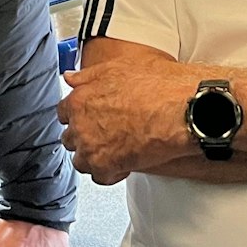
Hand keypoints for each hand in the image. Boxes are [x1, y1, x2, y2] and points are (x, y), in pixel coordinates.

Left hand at [59, 60, 196, 184]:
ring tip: (117, 151)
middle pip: (71, 138)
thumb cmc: (158, 87)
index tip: (89, 118)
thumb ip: (89, 76)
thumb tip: (72, 78)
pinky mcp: (107, 167)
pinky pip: (100, 177)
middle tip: (107, 134)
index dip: (78, 116)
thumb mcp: (119, 68)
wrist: (182, 110)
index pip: (63, 113)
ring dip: (96, 157)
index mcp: (80, 99)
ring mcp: (92, 148)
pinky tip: (124, 164)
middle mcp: (81, 125)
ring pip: (82, 160)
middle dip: (86, 137)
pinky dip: (111, 174)